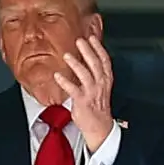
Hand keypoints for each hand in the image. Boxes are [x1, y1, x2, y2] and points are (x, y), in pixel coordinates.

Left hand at [54, 36, 114, 151]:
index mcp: (106, 79)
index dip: (98, 48)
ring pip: (85, 74)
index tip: (92, 37)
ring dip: (76, 64)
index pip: (105, 60)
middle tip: (80, 41)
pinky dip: (64, 82)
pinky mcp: (82, 101)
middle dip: (88, 51)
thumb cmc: (97, 107)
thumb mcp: (100, 87)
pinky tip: (57, 76)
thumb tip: (85, 59)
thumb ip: (94, 73)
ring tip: (67, 56)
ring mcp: (92, 92)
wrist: (99, 127)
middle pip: (95, 64)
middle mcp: (100, 84)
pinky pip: (73, 89)